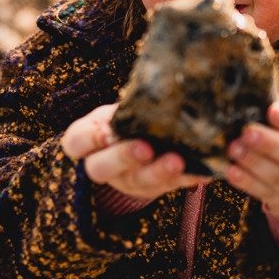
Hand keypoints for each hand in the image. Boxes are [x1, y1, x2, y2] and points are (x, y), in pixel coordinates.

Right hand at [61, 104, 209, 201]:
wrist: (142, 138)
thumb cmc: (126, 117)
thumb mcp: (117, 109)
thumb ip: (124, 107)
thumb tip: (150, 89)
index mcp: (87, 143)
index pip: (76, 144)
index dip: (89, 140)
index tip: (107, 131)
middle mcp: (103, 166)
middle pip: (102, 169)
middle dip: (125, 158)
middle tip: (145, 148)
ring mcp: (128, 181)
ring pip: (138, 182)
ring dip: (159, 172)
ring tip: (177, 161)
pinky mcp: (155, 188)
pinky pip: (171, 187)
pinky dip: (187, 177)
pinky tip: (201, 170)